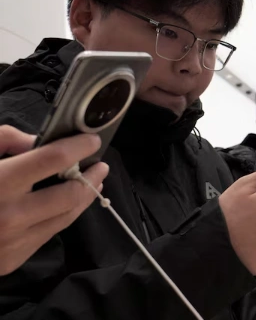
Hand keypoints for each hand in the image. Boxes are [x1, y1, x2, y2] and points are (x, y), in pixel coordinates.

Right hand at [0, 125, 107, 274]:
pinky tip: (69, 203)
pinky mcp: (14, 259)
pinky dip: (64, 215)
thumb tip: (36, 141)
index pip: (53, 159)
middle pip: (70, 193)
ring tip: (94, 180)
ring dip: (86, 196)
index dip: (79, 146)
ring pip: (67, 216)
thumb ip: (4, 140)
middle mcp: (10, 214)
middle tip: (101, 163)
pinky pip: (49, 233)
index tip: (92, 139)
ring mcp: (14, 240)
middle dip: (91, 176)